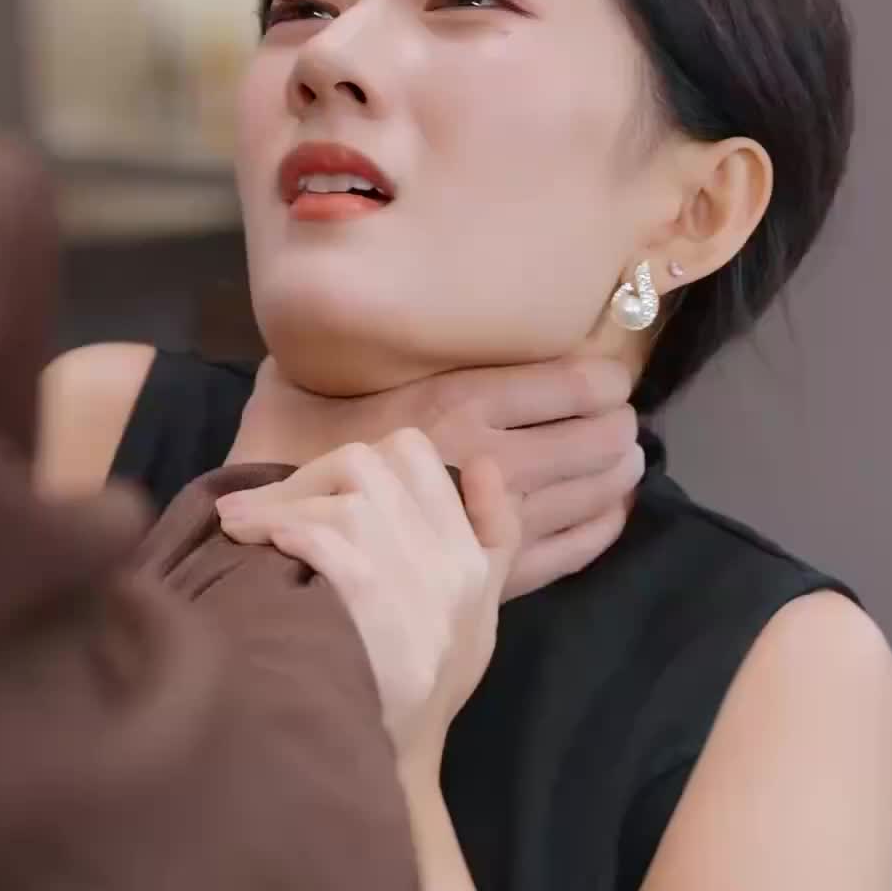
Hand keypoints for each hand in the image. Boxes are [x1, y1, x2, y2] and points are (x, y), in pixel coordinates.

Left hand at [217, 431, 518, 768]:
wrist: (396, 765)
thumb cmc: (427, 688)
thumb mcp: (479, 615)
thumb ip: (493, 537)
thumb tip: (480, 464)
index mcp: (473, 558)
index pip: (417, 456)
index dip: (355, 458)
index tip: (323, 490)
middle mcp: (453, 566)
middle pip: (373, 465)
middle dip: (308, 478)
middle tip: (265, 507)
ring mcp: (417, 589)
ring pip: (347, 498)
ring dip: (280, 503)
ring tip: (240, 527)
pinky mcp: (375, 611)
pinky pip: (327, 540)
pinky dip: (285, 530)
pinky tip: (256, 546)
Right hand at [228, 357, 643, 601]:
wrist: (268, 551)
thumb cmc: (278, 457)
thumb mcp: (300, 377)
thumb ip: (340, 350)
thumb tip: (335, 314)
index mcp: (457, 401)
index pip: (572, 385)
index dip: (605, 382)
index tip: (607, 382)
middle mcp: (493, 458)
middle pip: (597, 438)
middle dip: (616, 429)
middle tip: (616, 425)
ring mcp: (499, 523)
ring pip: (595, 491)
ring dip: (618, 474)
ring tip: (622, 465)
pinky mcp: (496, 576)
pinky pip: (575, 548)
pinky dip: (602, 527)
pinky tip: (609, 513)